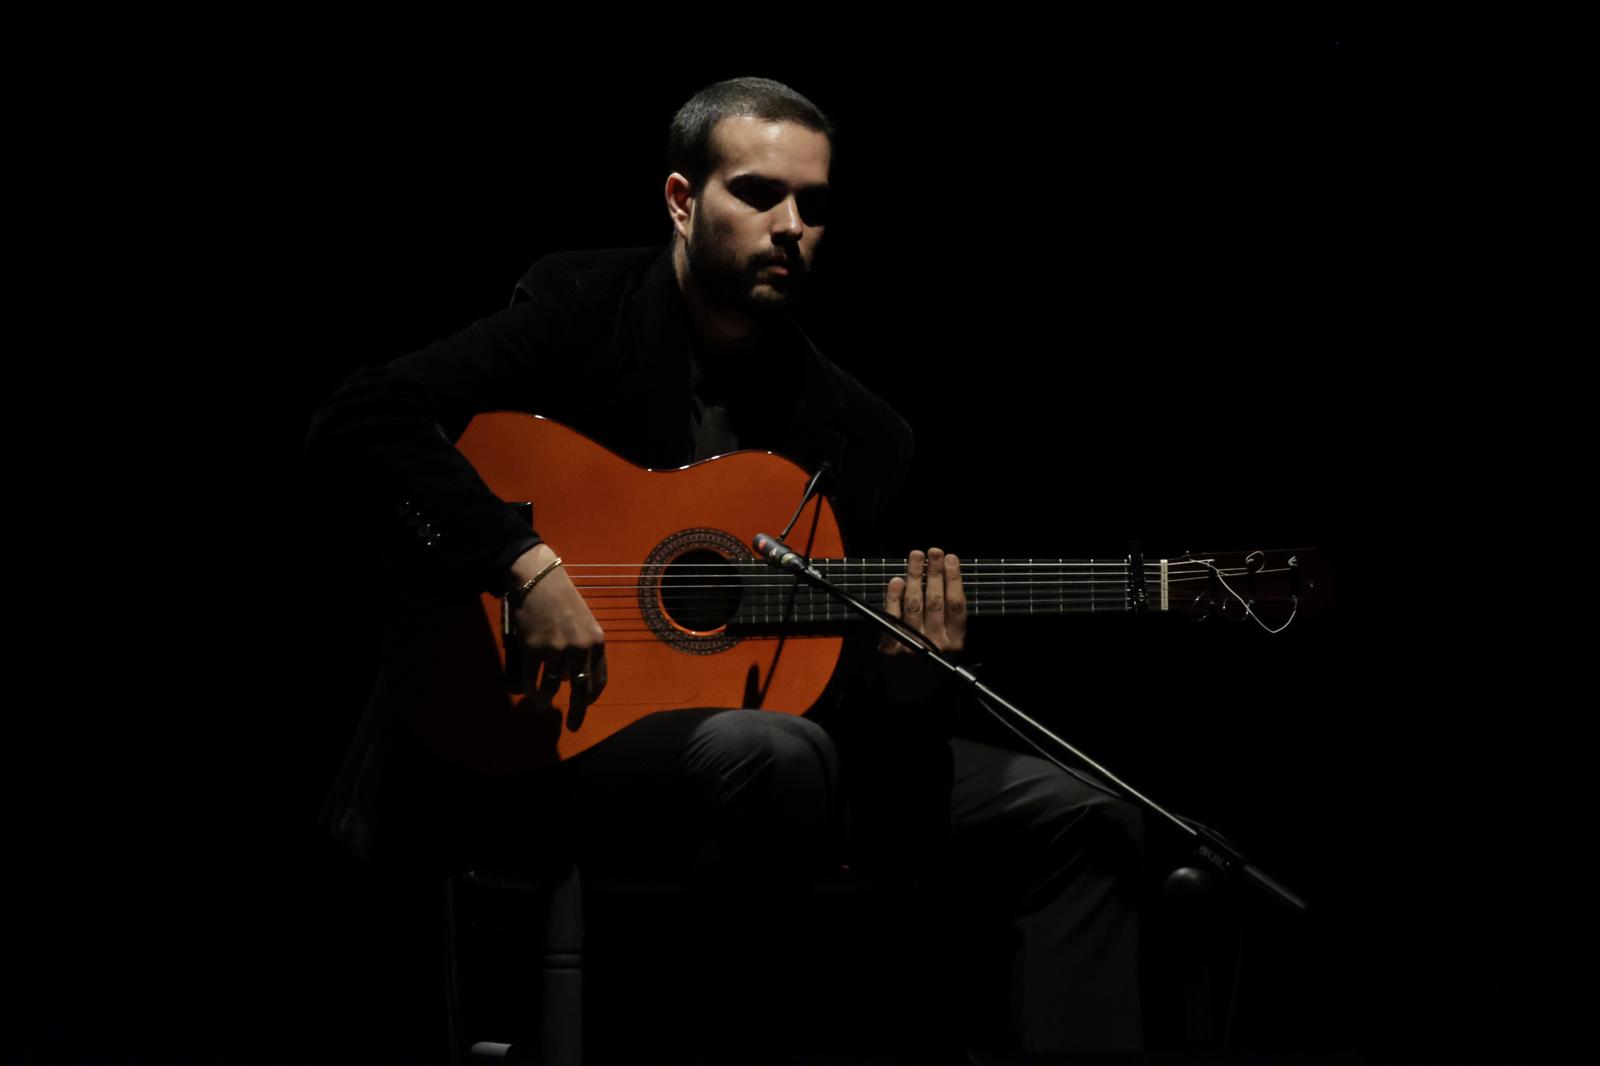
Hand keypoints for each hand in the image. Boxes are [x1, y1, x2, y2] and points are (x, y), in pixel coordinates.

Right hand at [509, 543, 607, 713]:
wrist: (538, 579)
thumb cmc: (562, 599)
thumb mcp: (584, 621)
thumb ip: (585, 647)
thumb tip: (576, 675)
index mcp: (597, 641)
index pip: (599, 679)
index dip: (592, 696)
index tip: (586, 705)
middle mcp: (579, 648)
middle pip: (580, 690)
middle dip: (577, 712)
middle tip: (574, 726)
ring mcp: (555, 650)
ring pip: (553, 688)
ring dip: (546, 701)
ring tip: (541, 706)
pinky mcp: (533, 649)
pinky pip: (532, 680)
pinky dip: (530, 690)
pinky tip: (530, 693)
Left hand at [879, 547, 965, 704]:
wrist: (912, 698)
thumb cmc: (935, 668)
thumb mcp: (952, 651)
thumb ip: (951, 623)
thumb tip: (947, 583)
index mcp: (955, 642)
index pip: (957, 605)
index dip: (954, 579)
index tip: (951, 559)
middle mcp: (935, 642)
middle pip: (935, 599)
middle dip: (934, 571)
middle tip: (933, 551)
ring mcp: (911, 644)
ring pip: (913, 603)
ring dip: (914, 576)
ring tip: (915, 556)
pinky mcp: (890, 646)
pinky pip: (892, 616)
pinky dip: (893, 596)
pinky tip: (896, 580)